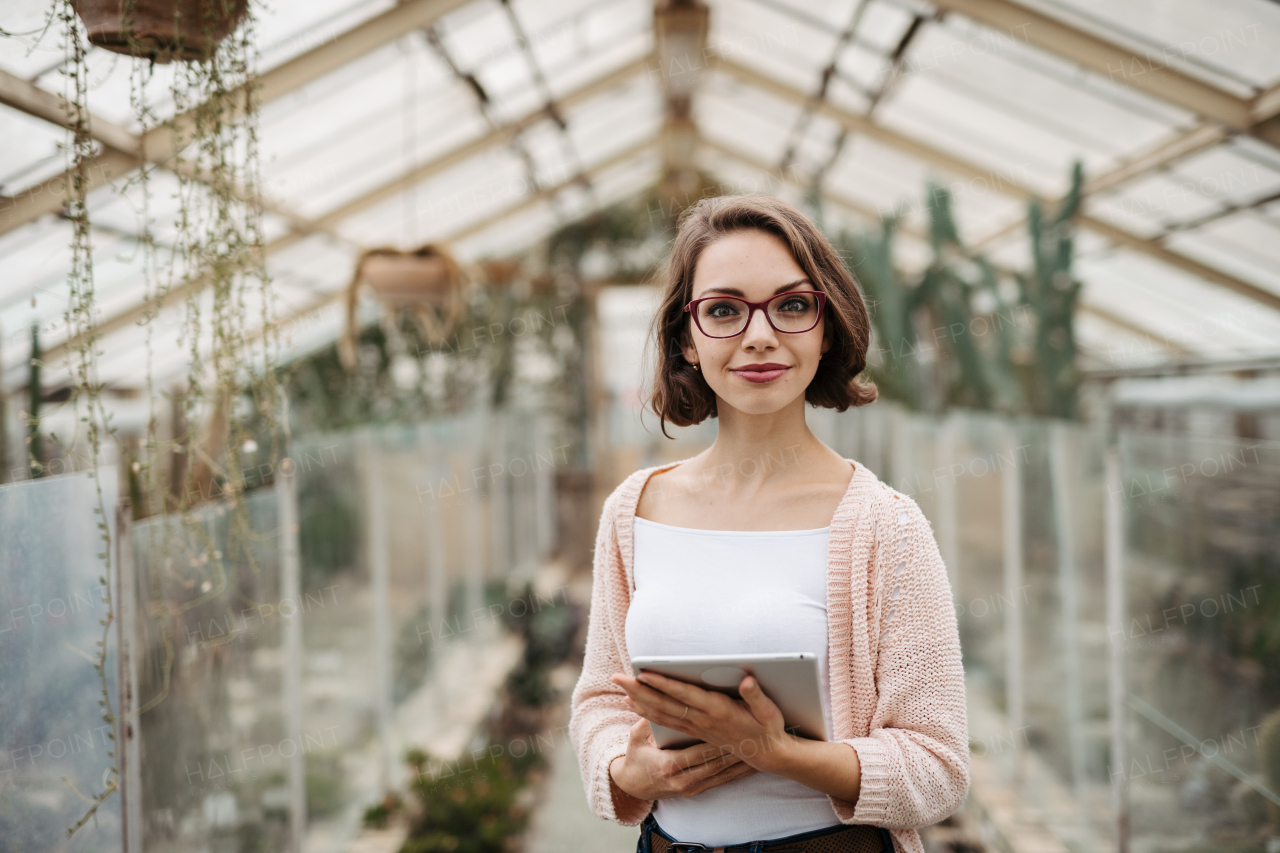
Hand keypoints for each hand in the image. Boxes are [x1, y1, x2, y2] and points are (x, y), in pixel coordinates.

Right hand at [608, 718, 756, 800]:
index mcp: (669, 765)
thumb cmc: (634, 760)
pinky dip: (736, 774)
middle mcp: (683, 780)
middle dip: (736, 752)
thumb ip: (644, 722)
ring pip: (722, 775)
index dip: (717, 743)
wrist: (632, 788)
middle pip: (715, 764)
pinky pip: (720, 782)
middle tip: (756, 739)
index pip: (698, 752)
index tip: (735, 732)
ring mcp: (690, 788)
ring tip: (762, 752)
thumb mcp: (635, 739)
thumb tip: (651, 701)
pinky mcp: (695, 791)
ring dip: (741, 764)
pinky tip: (751, 767)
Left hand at [611, 671, 793, 773]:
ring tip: (621, 688)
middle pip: (664, 703)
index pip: (683, 694)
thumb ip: (756, 696)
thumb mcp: (768, 711)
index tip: (644, 673)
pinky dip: (648, 713)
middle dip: (639, 690)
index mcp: (717, 710)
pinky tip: (637, 704)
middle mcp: (702, 719)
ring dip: (640, 700)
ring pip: (661, 713)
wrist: (767, 755)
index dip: (663, 683)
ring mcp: (696, 727)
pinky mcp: (695, 731)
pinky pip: (666, 722)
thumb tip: (747, 681)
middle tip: (618, 678)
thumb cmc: (768, 728)